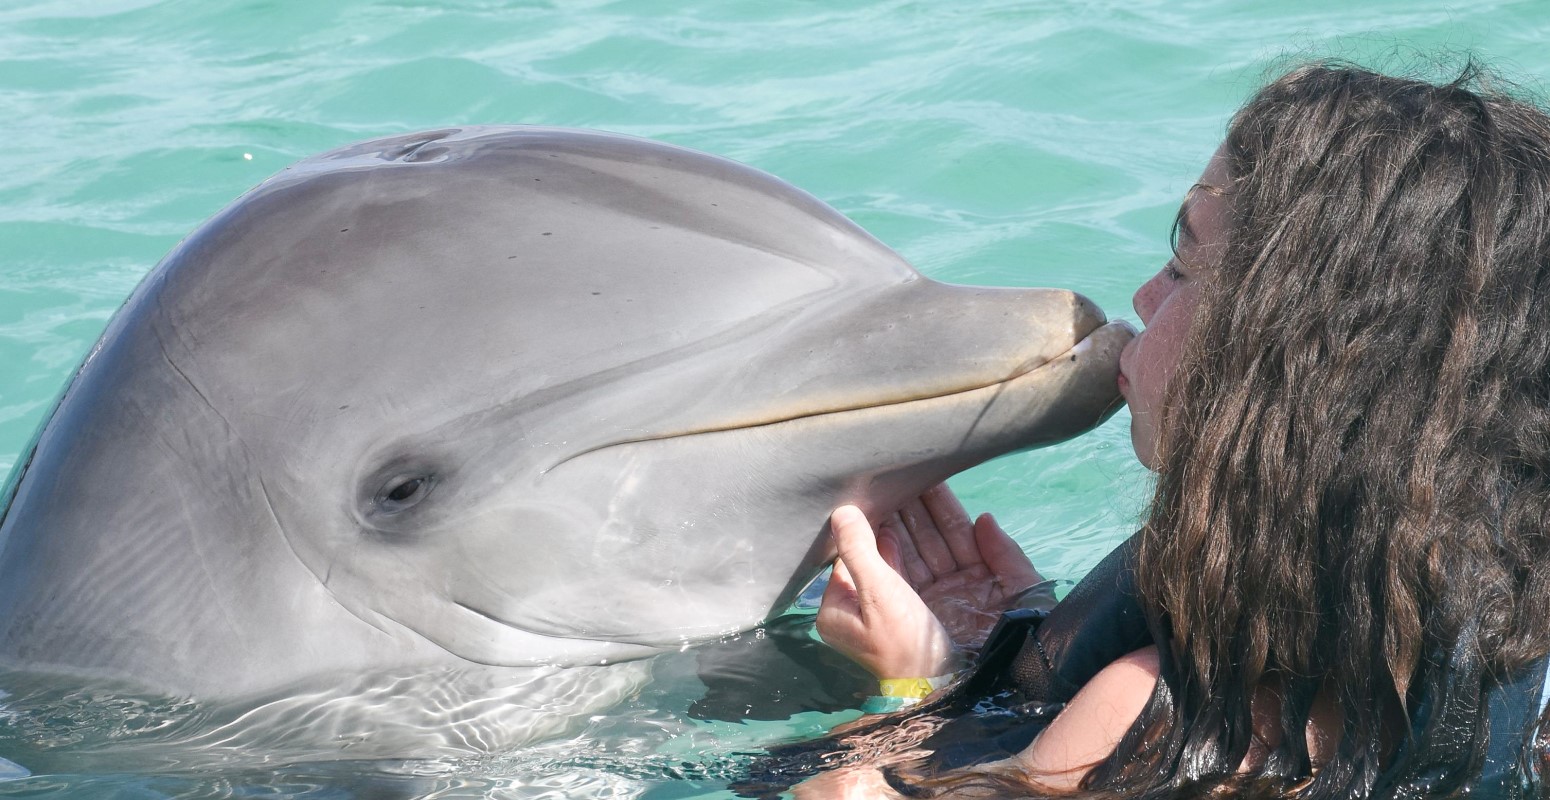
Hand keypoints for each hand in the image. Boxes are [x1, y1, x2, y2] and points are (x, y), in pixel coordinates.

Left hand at [816, 484, 1044, 677]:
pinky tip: (926, 510)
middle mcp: (861, 606)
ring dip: (909, 520)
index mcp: (838, 608)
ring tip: (913, 482)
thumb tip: (841, 510)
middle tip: (897, 476)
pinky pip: (917, 563)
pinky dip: (922, 538)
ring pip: (900, 551)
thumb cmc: (903, 641)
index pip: (850, 552)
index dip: (864, 521)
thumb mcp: (877, 593)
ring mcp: (891, 605)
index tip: (874, 489)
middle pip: (877, 549)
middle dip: (891, 515)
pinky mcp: (919, 604)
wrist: (947, 685)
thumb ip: (859, 549)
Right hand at [893, 483, 1043, 648]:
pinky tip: (877, 529)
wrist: (1005, 680)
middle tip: (892, 477)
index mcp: (982, 574)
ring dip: (896, 524)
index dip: (940, 504)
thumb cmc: (1021, 634)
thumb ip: (1006, 554)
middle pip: (928, 538)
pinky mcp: (913, 614)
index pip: (956, 531)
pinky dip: (887, 555)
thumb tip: (984, 518)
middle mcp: (954, 583)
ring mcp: (932, 598)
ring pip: (911, 553)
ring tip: (880, 494)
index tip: (924, 477)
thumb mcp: (1024, 590)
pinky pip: (899, 578)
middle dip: (912, 508)